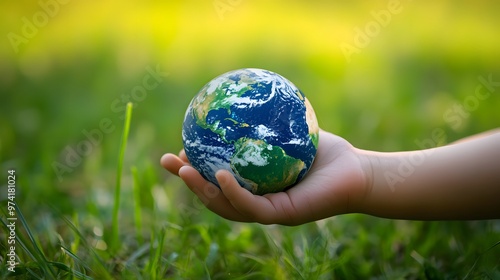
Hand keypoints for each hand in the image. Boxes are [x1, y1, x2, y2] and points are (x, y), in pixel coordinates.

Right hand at [160, 130, 367, 224]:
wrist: (357, 173)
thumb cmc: (325, 151)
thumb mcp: (290, 130)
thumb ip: (266, 120)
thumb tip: (241, 95)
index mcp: (255, 185)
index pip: (216, 179)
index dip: (193, 167)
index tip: (177, 148)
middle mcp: (258, 201)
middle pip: (214, 195)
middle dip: (187, 181)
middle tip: (166, 161)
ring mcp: (268, 211)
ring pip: (226, 205)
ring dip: (201, 190)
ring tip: (183, 171)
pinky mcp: (282, 215)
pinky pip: (251, 206)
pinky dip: (232, 192)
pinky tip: (217, 175)